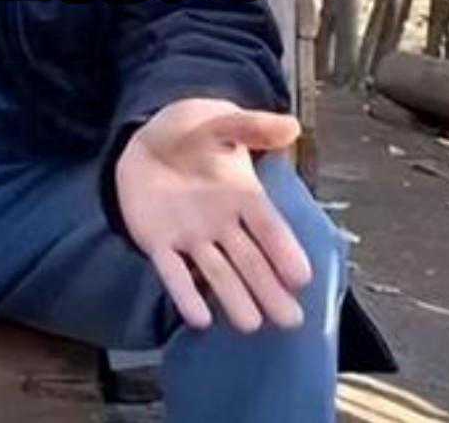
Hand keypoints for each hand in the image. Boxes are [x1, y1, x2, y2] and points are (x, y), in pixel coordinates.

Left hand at [115, 98, 311, 332]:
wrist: (146, 141)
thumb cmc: (191, 134)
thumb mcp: (219, 123)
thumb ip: (250, 127)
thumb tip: (291, 126)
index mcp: (243, 197)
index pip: (269, 228)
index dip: (285, 250)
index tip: (302, 277)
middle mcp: (222, 224)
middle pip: (249, 260)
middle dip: (268, 288)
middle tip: (291, 320)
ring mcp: (191, 236)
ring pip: (217, 272)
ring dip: (233, 297)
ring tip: (251, 324)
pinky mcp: (159, 243)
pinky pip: (173, 271)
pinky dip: (184, 293)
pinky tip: (198, 318)